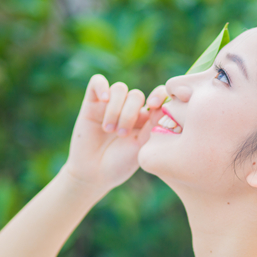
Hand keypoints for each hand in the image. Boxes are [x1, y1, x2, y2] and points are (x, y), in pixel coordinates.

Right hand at [61, 74, 167, 192]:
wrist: (94, 174)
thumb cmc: (121, 164)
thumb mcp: (142, 147)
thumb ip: (153, 126)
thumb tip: (165, 106)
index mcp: (147, 119)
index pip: (157, 96)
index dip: (158, 94)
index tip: (153, 105)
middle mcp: (130, 109)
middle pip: (136, 94)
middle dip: (130, 114)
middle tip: (122, 135)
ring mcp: (111, 105)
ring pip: (119, 89)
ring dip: (116, 109)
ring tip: (109, 130)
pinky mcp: (92, 104)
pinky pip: (97, 81)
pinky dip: (102, 86)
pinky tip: (104, 100)